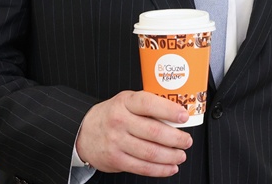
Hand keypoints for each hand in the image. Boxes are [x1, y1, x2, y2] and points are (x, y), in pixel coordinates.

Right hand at [75, 91, 192, 176]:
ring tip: (181, 155)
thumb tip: (177, 115)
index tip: (184, 116)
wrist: (84, 131)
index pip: (149, 104)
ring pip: (150, 152)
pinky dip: (160, 169)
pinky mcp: (116, 159)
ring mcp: (116, 141)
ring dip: (171, 156)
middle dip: (176, 138)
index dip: (169, 110)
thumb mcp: (126, 101)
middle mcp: (119, 121)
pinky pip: (142, 167)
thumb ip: (148, 106)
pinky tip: (170, 167)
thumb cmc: (112, 115)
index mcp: (125, 102)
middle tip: (187, 141)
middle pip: (154, 132)